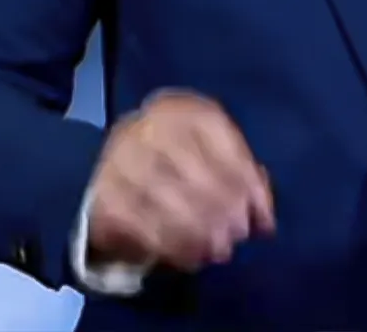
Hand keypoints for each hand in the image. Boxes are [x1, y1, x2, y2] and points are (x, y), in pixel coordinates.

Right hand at [86, 90, 274, 272]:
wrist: (111, 180)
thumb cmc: (178, 166)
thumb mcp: (211, 158)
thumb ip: (242, 179)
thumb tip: (264, 220)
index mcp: (177, 108)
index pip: (215, 134)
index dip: (244, 176)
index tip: (263, 214)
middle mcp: (144, 126)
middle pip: (189, 165)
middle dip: (221, 205)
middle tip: (238, 234)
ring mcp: (118, 159)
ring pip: (163, 196)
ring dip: (197, 229)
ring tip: (220, 250)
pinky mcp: (103, 196)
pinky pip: (140, 223)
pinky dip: (170, 245)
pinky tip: (192, 258)